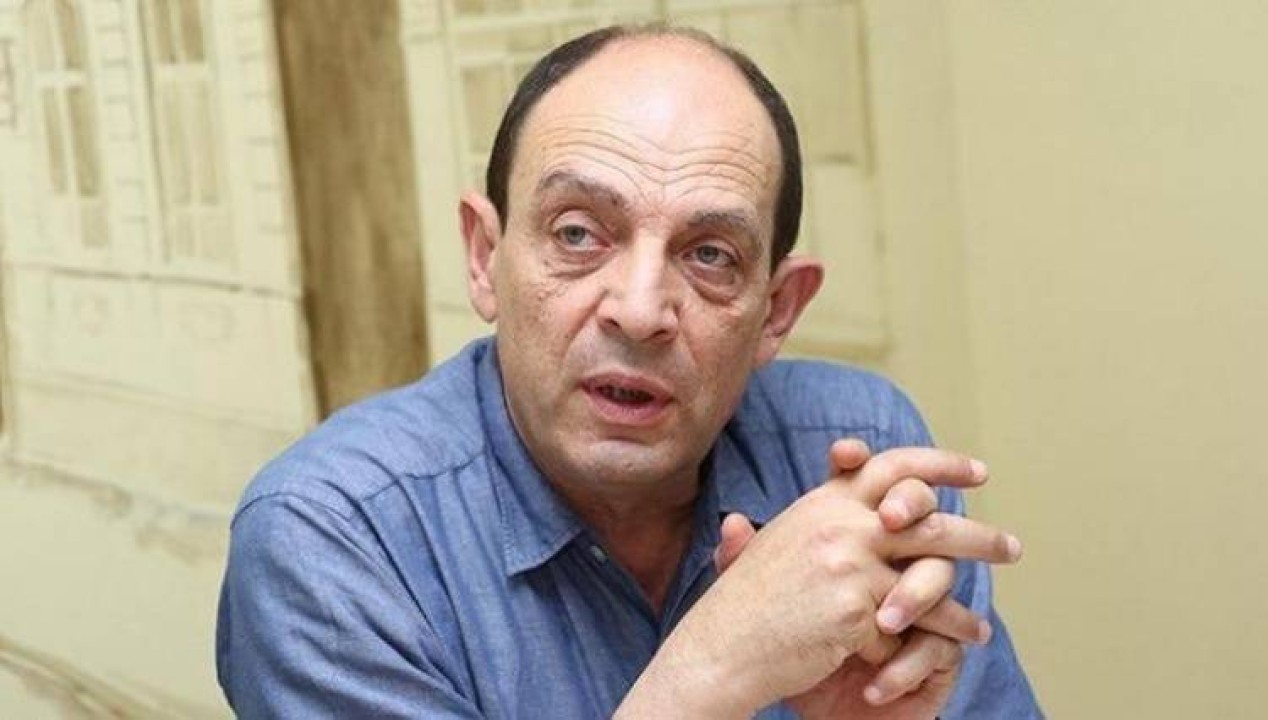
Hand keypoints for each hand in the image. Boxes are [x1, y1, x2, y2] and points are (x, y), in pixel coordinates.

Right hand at [620, 443, 1018, 717]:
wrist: (720, 648)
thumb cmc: (746, 604)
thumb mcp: (777, 541)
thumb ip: (821, 512)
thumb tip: (849, 465)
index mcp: (824, 503)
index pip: (892, 465)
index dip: (939, 464)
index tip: (976, 472)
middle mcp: (840, 524)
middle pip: (928, 516)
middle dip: (976, 534)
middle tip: (1011, 547)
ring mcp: (849, 564)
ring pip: (931, 576)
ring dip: (963, 604)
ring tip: (983, 625)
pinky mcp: (857, 609)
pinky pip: (909, 627)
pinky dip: (928, 643)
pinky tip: (952, 651)